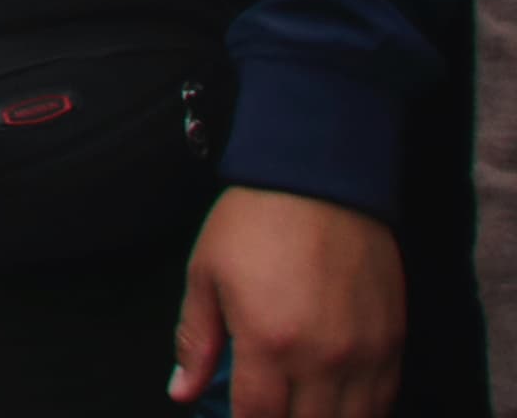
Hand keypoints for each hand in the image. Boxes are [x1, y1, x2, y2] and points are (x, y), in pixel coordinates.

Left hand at [172, 187, 402, 414]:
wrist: (320, 180)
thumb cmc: (253, 223)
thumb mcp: (206, 275)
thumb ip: (196, 340)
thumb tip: (181, 392)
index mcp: (268, 343)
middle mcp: (323, 358)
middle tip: (267, 411)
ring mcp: (365, 353)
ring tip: (300, 409)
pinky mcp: (393, 341)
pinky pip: (384, 399)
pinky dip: (361, 412)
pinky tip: (337, 407)